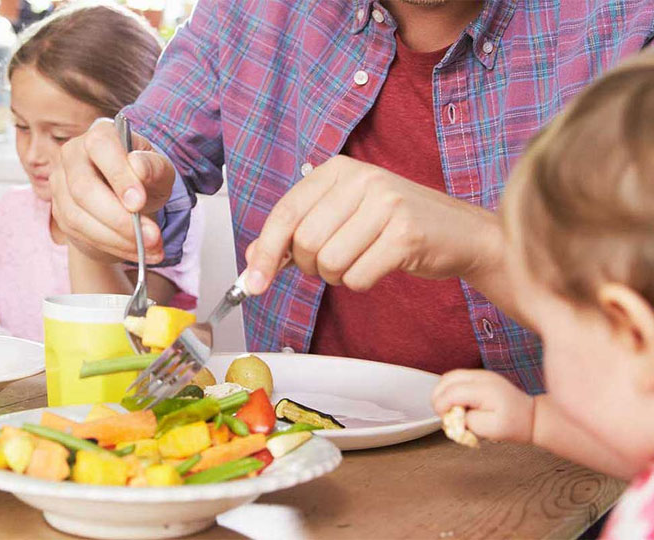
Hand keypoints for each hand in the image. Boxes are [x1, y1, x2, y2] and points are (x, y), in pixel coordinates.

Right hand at [50, 118, 176, 262]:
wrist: (127, 198)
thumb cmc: (143, 177)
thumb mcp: (159, 170)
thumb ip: (154, 166)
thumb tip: (138, 167)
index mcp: (99, 136)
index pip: (101, 148)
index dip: (118, 176)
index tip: (140, 203)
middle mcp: (72, 156)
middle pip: (83, 188)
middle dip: (118, 218)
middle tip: (151, 237)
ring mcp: (60, 185)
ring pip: (78, 217)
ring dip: (116, 239)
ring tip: (150, 249)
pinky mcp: (59, 211)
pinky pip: (80, 234)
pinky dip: (111, 246)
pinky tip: (135, 251)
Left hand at [242, 155, 502, 294]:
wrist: (462, 233)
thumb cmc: (396, 225)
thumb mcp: (342, 217)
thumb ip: (296, 234)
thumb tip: (254, 261)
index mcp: (339, 170)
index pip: (285, 213)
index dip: (265, 252)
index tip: (252, 282)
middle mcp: (363, 179)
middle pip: (305, 242)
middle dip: (311, 266)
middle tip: (332, 262)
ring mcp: (387, 204)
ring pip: (329, 262)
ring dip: (337, 276)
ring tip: (360, 260)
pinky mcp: (407, 234)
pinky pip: (358, 277)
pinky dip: (361, 283)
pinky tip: (379, 266)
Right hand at [432, 369, 534, 442]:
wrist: (531, 416)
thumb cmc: (514, 424)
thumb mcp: (490, 430)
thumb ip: (468, 422)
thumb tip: (454, 416)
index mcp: (485, 390)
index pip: (451, 392)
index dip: (441, 406)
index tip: (444, 419)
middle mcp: (481, 377)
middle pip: (446, 379)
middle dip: (438, 397)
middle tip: (444, 414)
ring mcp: (480, 374)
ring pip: (448, 376)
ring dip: (443, 392)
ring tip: (450, 409)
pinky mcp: (479, 377)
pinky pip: (456, 378)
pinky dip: (450, 389)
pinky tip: (457, 403)